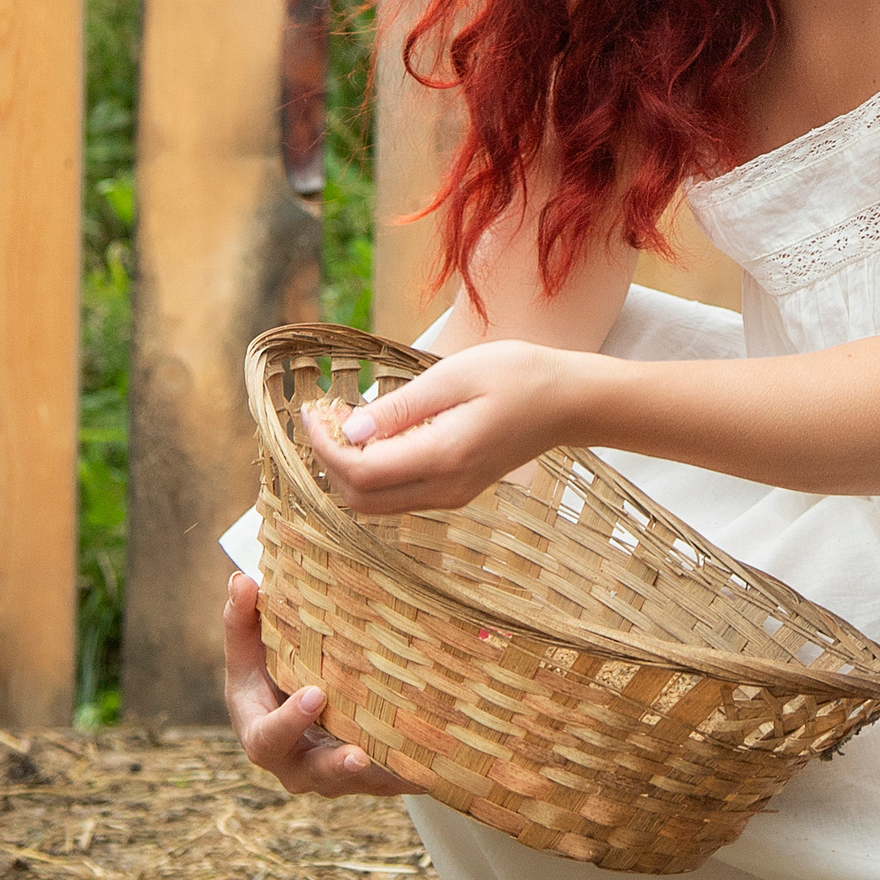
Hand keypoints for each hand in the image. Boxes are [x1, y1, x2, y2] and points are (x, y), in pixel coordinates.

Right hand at [224, 573, 422, 796]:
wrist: (300, 716)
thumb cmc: (270, 679)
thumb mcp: (251, 654)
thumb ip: (242, 621)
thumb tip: (242, 580)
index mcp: (262, 736)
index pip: (268, 738)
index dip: (289, 721)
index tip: (316, 695)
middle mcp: (296, 765)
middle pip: (313, 774)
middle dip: (335, 765)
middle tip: (359, 754)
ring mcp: (333, 777)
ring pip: (359, 783)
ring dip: (384, 775)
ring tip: (412, 769)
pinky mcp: (367, 780)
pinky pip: (391, 782)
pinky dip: (413, 775)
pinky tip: (437, 768)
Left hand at [301, 340, 584, 514]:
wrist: (567, 402)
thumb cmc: (517, 376)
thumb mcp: (453, 376)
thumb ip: (400, 407)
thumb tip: (350, 430)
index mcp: (445, 456)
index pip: (362, 472)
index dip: (325, 446)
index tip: (312, 411)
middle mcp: (446, 488)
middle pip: (361, 500)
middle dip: (330, 463)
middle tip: (323, 416)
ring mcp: (452, 495)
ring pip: (377, 503)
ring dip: (349, 470)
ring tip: (344, 422)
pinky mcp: (455, 491)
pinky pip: (399, 495)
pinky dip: (373, 473)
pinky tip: (374, 435)